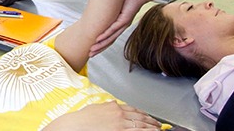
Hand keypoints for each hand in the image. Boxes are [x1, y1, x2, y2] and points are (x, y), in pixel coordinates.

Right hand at [43, 101, 161, 129]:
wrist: (75, 125)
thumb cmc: (81, 119)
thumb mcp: (95, 108)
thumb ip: (106, 107)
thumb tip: (112, 105)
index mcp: (113, 106)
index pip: (132, 109)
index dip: (142, 113)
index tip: (147, 116)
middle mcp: (118, 113)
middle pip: (139, 116)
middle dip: (150, 120)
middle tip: (157, 124)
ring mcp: (120, 123)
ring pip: (140, 124)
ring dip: (151, 127)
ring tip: (158, 129)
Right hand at [90, 0, 147, 56]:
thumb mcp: (117, 4)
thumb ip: (110, 7)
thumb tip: (102, 4)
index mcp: (121, 24)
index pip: (110, 37)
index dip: (102, 44)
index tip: (94, 49)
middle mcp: (122, 27)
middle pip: (109, 41)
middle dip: (99, 48)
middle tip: (90, 54)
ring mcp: (123, 24)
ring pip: (110, 37)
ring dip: (101, 44)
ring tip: (92, 49)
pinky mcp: (124, 20)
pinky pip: (113, 29)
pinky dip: (105, 35)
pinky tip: (98, 39)